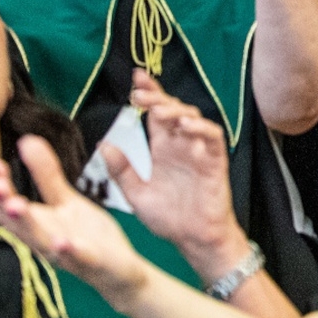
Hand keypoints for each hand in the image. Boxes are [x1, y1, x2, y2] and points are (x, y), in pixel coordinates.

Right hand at [0, 136, 152, 308]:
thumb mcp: (66, 200)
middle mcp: (44, 242)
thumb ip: (46, 174)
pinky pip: (77, 259)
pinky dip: (69, 251)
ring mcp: (66, 255)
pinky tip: (63, 241)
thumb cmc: (87, 235)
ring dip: (27, 224)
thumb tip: (25, 140)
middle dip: (4, 204)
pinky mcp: (91, 264)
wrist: (119, 270)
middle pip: (17, 225)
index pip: (6, 211)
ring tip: (17, 204)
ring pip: (41, 242)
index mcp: (36, 226)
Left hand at [110, 71, 245, 278]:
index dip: (148, 94)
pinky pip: (212, 136)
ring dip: (175, 110)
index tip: (135, 78)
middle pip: (172, 109)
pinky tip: (185, 126)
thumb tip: (102, 144)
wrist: (193, 240)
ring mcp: (199, 150)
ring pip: (191, 117)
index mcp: (162, 148)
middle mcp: (180, 144)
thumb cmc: (168, 218)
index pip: (154, 113)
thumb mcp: (136, 194)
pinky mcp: (215, 160)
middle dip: (157, 98)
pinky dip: (200, 128)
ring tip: (159, 111)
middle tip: (139, 94)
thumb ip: (121, 170)